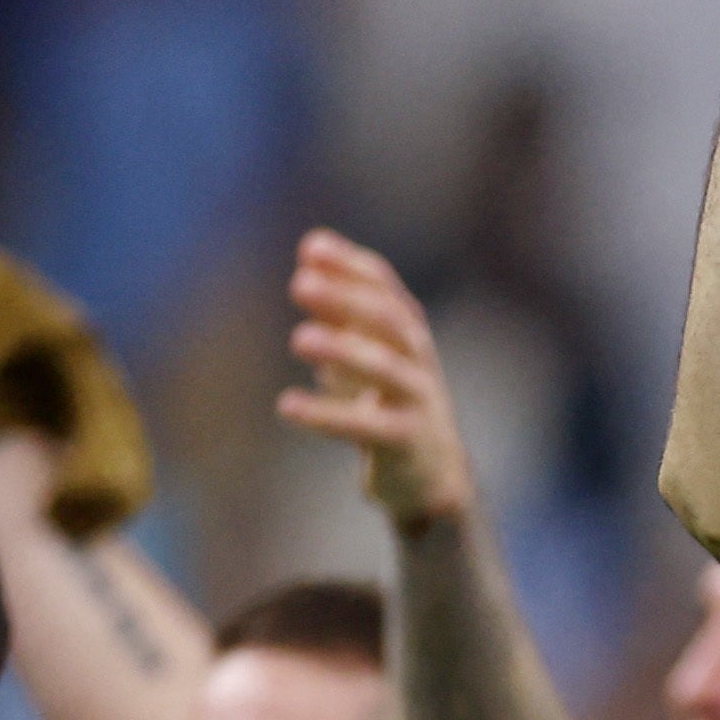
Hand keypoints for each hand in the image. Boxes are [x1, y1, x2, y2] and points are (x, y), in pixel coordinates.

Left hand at [276, 232, 477, 527]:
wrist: (432, 471)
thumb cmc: (390, 400)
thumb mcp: (366, 346)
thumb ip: (341, 304)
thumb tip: (311, 247)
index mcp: (406, 331)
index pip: (384, 287)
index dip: (350, 266)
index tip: (310, 248)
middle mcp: (418, 358)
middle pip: (391, 320)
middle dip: (348, 299)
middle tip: (300, 284)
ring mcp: (418, 399)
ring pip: (386, 369)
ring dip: (343, 350)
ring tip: (299, 338)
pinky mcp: (407, 441)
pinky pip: (367, 427)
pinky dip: (326, 415)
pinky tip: (287, 406)